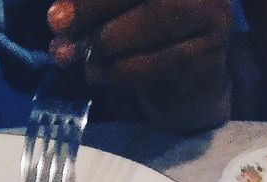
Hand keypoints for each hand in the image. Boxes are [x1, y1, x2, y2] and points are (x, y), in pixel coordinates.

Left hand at [46, 0, 232, 130]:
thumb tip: (57, 14)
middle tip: (57, 29)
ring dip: (104, 44)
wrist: (188, 86)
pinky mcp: (209, 53)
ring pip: (147, 22)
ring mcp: (212, 13)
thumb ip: (95, 9)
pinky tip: (99, 73)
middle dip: (91, 10)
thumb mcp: (119, 13)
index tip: (55, 15)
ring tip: (82, 59)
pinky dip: (118, 70)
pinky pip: (155, 61)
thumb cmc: (146, 39)